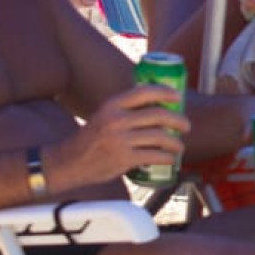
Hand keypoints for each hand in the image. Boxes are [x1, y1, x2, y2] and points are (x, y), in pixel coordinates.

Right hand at [49, 85, 189, 186]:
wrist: (69, 162)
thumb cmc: (91, 138)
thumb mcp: (104, 115)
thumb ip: (125, 110)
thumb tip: (158, 106)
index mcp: (112, 105)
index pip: (145, 92)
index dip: (166, 92)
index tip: (178, 97)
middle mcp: (117, 119)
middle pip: (158, 115)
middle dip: (178, 120)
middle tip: (185, 126)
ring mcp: (121, 140)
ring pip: (160, 136)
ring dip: (176, 142)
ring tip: (179, 146)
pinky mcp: (124, 159)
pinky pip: (155, 156)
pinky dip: (167, 158)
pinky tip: (170, 159)